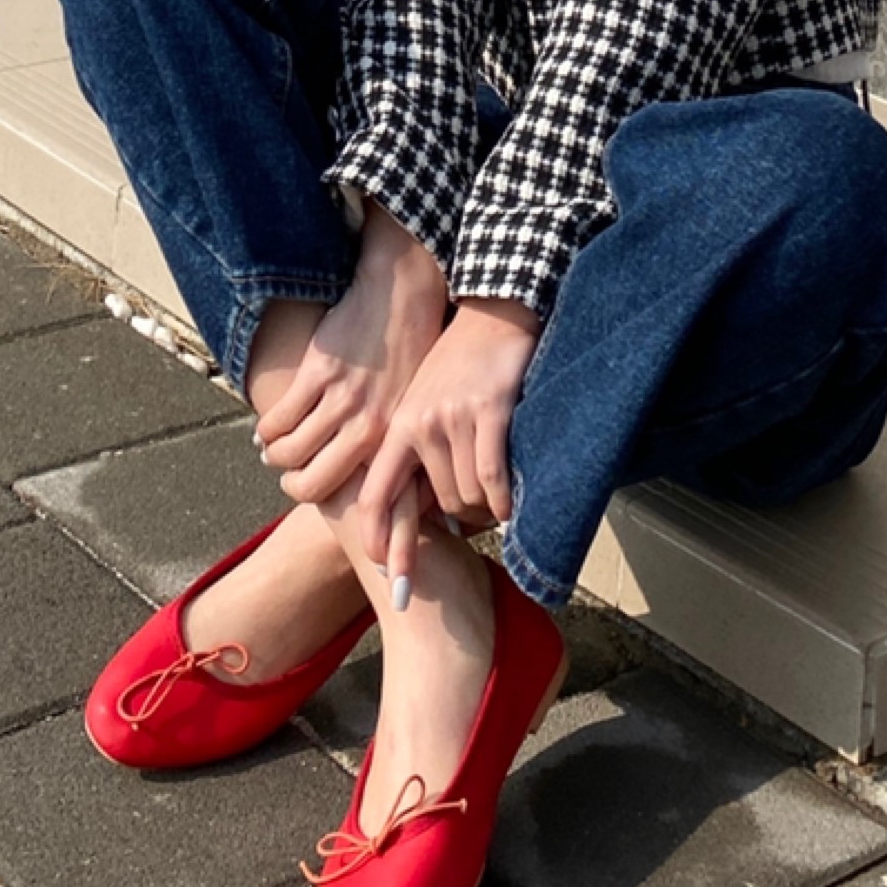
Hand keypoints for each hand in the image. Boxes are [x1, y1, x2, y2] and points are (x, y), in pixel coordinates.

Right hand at [254, 206, 448, 507]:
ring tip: (273, 451)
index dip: (347, 514)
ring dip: (275, 456)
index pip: (363, 499)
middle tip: (289, 479)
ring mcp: (342, 401)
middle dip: (294, 487)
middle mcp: (369, 427)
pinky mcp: (318, 375)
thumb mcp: (414, 408)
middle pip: (313, 484)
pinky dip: (267, 429)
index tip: (332, 515)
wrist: (402, 295)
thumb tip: (392, 494)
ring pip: (290, 452)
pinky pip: (279, 419)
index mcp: (395, 439)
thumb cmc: (411, 353)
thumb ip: (398, 449)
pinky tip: (266, 429)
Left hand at [358, 298, 541, 591]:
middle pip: (439, 504)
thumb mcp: (422, 405)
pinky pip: (492, 477)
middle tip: (476, 520)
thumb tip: (423, 513)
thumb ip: (416, 453)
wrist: (490, 312)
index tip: (386, 573)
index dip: (378, 536)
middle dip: (461, 519)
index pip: (376, 493)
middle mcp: (420, 425)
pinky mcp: (489, 411)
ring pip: (467, 495)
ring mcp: (453, 418)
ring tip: (496, 500)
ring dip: (485, 508)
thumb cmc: (457, 364)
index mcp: (398, 427)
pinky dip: (502, 501)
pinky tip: (509, 508)